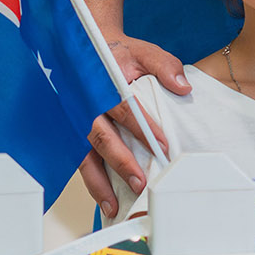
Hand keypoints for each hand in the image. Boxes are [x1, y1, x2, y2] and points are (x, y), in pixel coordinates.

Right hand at [77, 35, 187, 214]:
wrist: (86, 48)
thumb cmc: (117, 54)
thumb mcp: (143, 51)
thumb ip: (164, 66)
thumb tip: (183, 87)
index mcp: (103, 85)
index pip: (125, 109)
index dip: (144, 129)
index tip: (163, 147)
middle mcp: (85, 106)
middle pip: (102, 138)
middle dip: (120, 164)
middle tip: (140, 184)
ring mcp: (74, 122)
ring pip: (83, 156)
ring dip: (98, 184)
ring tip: (113, 207)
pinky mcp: (71, 134)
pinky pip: (79, 160)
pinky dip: (90, 181)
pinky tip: (102, 200)